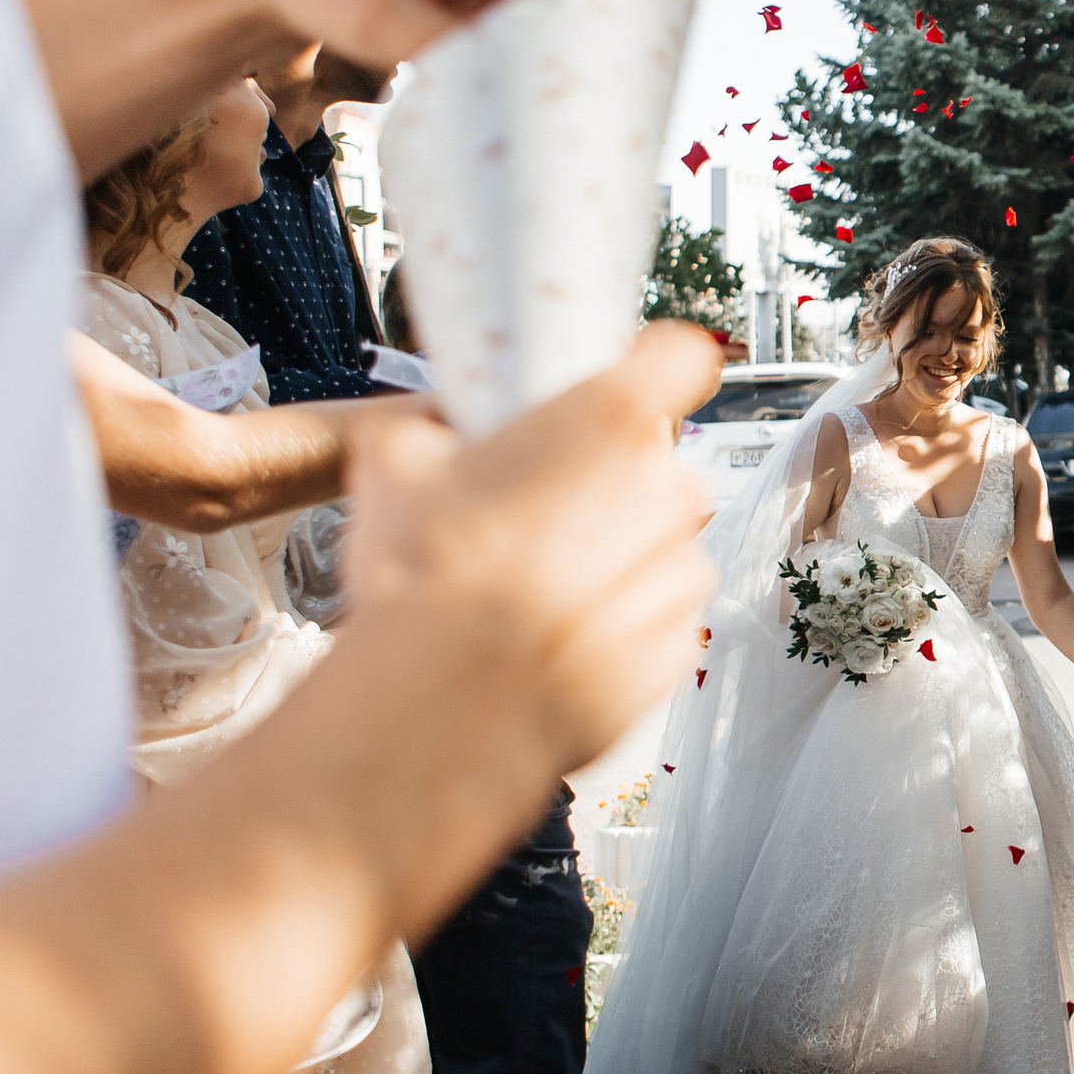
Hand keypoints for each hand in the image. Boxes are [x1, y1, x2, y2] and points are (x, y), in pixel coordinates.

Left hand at [224, 0, 590, 73]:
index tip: (567, 93)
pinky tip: (517, 74)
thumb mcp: (375, 20)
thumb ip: (456, 53)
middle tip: (556, 105)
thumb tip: (529, 92)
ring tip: (534, 95)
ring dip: (554, 40)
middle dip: (567, 35)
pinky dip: (537, 38)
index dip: (567, 26)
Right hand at [344, 323, 719, 776]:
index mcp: (609, 423)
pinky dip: (621, 626)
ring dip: (619, 562)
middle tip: (540, 518)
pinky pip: (659, 619)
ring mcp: (680, 574)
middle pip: (660, 469)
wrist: (440, 714)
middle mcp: (665, 492)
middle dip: (613, 488)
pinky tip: (556, 641)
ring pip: (664, 548)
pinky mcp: (677, 647)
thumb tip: (428, 439)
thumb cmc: (424, 580)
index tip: (634, 381)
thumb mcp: (394, 465)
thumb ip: (433, 434)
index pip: (677, 359)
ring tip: (537, 591)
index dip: (654, 368)